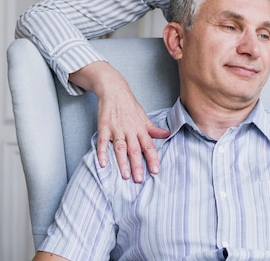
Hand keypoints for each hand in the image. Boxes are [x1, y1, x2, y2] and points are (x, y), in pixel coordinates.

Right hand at [69, 61, 169, 181]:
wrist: (114, 90)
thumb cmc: (129, 105)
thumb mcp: (143, 116)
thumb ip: (153, 128)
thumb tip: (167, 134)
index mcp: (140, 128)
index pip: (149, 146)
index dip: (152, 158)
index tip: (156, 170)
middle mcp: (130, 130)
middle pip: (135, 149)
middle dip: (138, 165)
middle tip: (140, 180)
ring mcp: (116, 129)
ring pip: (120, 148)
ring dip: (123, 162)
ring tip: (126, 175)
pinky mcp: (104, 127)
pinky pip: (103, 142)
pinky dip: (102, 152)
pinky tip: (102, 163)